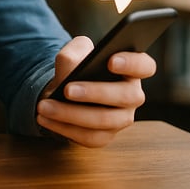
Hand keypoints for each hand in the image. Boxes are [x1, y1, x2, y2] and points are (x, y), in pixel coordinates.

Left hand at [35, 36, 156, 146]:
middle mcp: (132, 96)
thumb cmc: (77, 69)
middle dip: (94, 92)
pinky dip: (64, 129)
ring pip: (104, 120)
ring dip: (71, 114)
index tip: (110, 61)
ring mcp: (121, 118)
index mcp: (131, 70)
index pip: (145, 66)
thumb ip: (75, 52)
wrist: (64, 91)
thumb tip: (72, 63)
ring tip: (44, 106)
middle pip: (125, 96)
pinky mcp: (105, 136)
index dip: (133, 64)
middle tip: (67, 89)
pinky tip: (45, 119)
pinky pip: (89, 137)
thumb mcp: (74, 54)